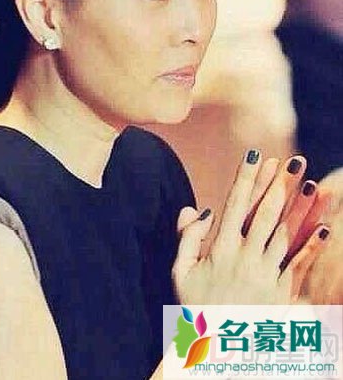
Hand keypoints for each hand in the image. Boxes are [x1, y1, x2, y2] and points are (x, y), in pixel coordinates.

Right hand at [172, 151, 329, 304]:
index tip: (255, 155)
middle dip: (279, 184)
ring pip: (286, 234)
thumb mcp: (180, 273)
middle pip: (265, 213)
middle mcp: (245, 257)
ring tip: (313, 184)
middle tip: (292, 161)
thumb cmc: (195, 309)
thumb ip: (186, 239)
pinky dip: (314, 246)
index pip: (234, 204)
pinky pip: (300, 266)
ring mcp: (266, 275)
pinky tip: (326, 227)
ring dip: (300, 208)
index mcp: (219, 249)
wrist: (216, 350)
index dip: (246, 178)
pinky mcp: (282, 293)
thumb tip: (196, 209)